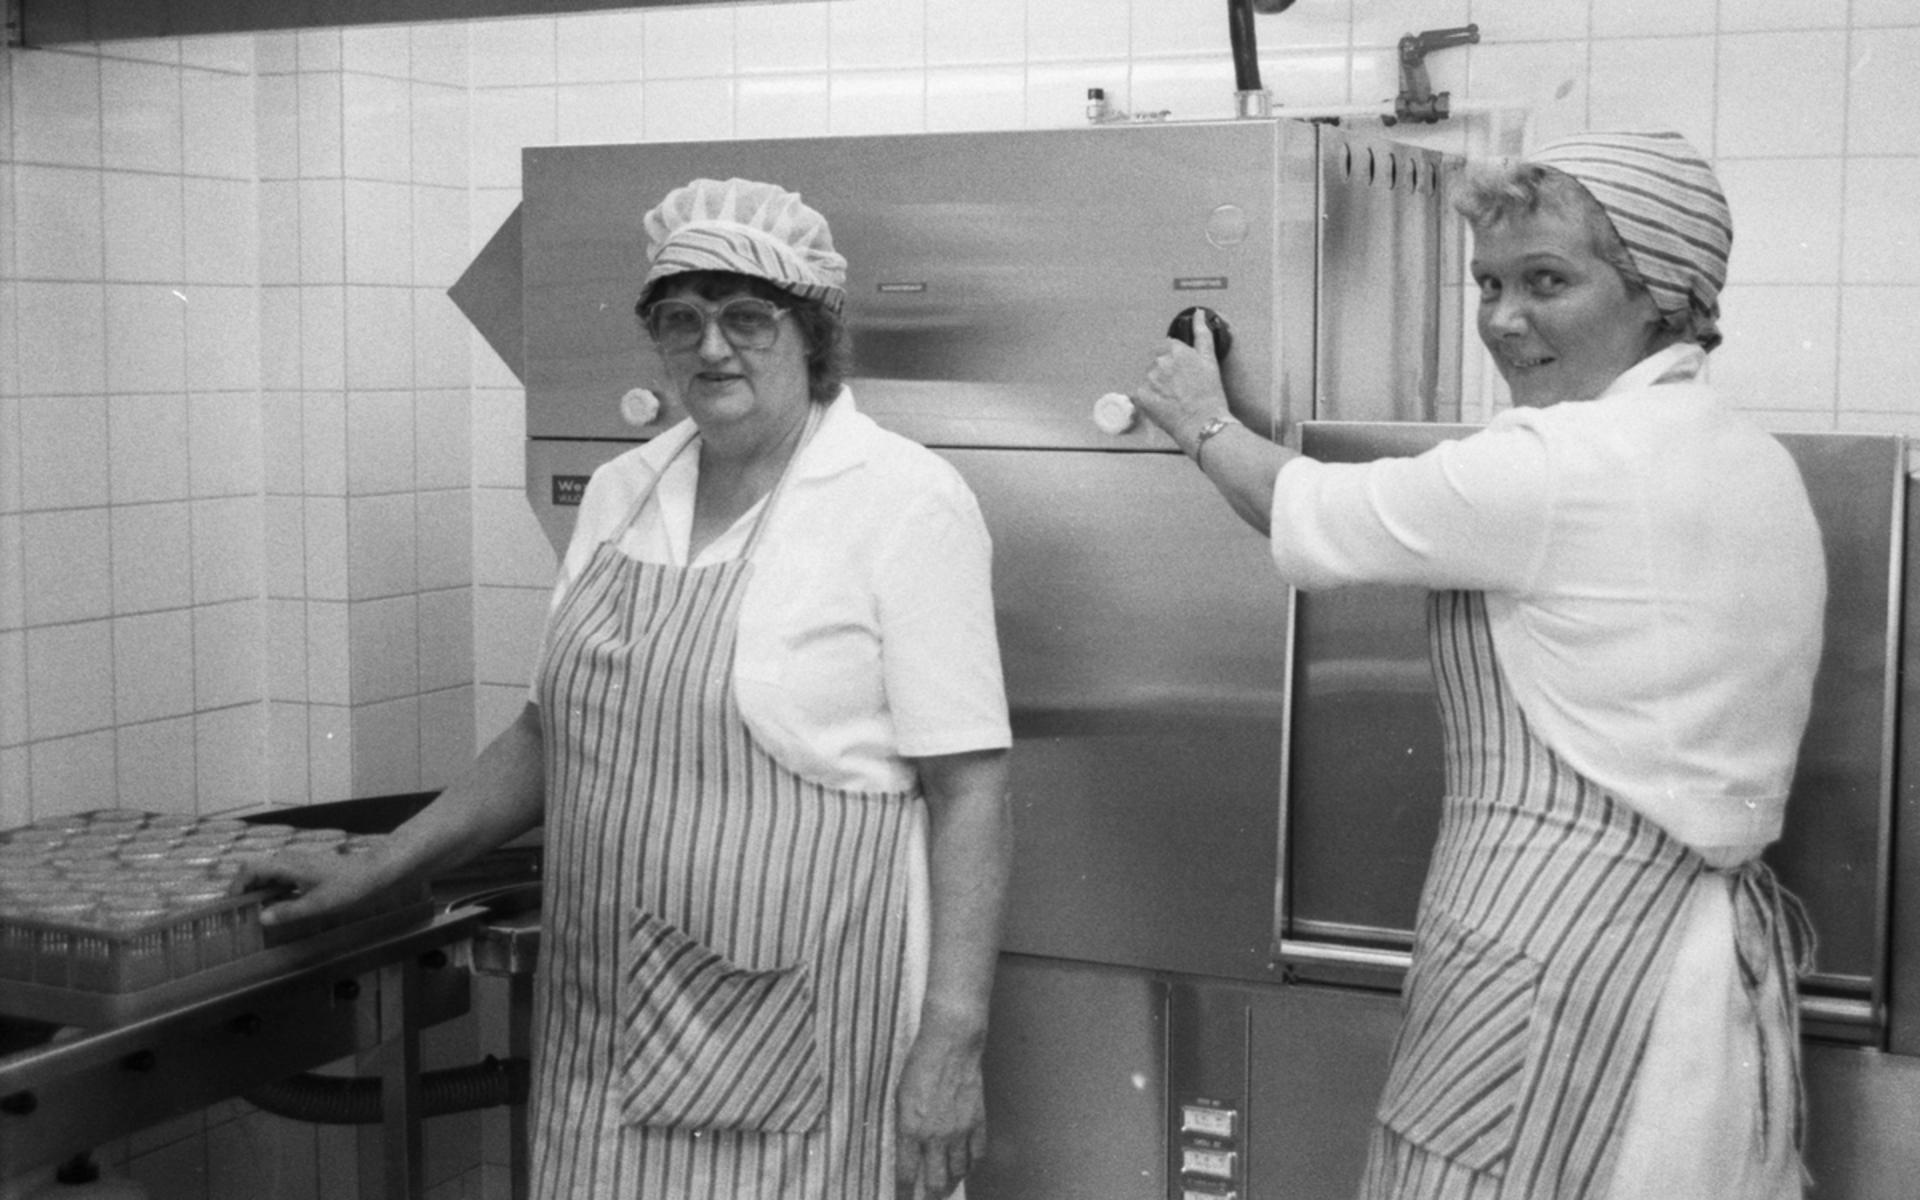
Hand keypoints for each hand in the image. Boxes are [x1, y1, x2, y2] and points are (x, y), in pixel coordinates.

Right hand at [229, 843, 394, 925]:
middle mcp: (289, 859)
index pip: (250, 869)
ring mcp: (298, 861)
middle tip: (240, 914)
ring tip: (255, 913)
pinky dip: (273, 889)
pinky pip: (281, 876)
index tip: (229, 906)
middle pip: (256, 870)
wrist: (373, 871)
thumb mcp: (317, 904)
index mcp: (287, 865)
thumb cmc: (347, 887)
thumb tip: (261, 918)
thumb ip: (288, 911)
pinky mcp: (306, 866)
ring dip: (259, 891)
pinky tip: (278, 905)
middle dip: (244, 890)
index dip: (236, 886)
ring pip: (269, 874)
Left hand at [893, 1017, 987, 1198]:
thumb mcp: (900, 1096)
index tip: (902, 1199)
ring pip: (958, 1172)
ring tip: (946, 1184)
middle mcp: (935, 1136)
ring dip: (951, 1182)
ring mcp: (959, 1131)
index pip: (906, 1174)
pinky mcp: (978, 1121)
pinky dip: (972, 1164)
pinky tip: (966, 1165)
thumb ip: (904, 1125)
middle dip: (930, 1196)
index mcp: (910, 1129)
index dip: (904, 1192)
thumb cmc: (919, 1065)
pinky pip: (978, 1154)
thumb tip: (908, 1147)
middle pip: (935, 1183)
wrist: (951, 1045)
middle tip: (927, 1198)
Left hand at [1135, 314, 1233, 453]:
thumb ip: (1202, 333)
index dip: (1175, 360)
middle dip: (1165, 371)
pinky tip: (1164, 404)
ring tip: (1173, 397)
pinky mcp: (1141, 395)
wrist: (1203, 422)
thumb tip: (1199, 314)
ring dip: (1157, 384)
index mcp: (1176, 350)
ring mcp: (1149, 378)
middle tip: (1180, 387)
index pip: (1166, 346)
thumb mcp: (1209, 360)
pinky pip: (1141, 393)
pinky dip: (1149, 398)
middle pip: (1156, 361)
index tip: (1182, 371)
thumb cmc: (1209, 395)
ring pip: (1149, 377)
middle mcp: (1160, 361)